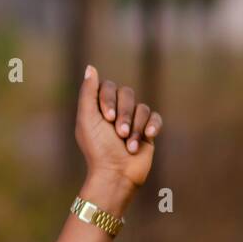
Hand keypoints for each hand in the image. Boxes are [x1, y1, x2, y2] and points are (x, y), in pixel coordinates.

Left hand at [74, 64, 163, 189]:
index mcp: (98, 107)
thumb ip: (88, 93)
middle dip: (124, 115)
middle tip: (119, 134)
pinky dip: (151, 126)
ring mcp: (133, 120)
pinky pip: (155, 118)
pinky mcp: (148, 131)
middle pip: (127, 94)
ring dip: (135, 127)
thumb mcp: (87, 119)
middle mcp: (116, 111)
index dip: (109, 99)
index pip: (108, 87)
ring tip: (129, 144)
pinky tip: (147, 137)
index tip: (107, 118)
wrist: (116, 174)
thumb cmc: (97, 148)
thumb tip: (90, 67)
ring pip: (142, 107)